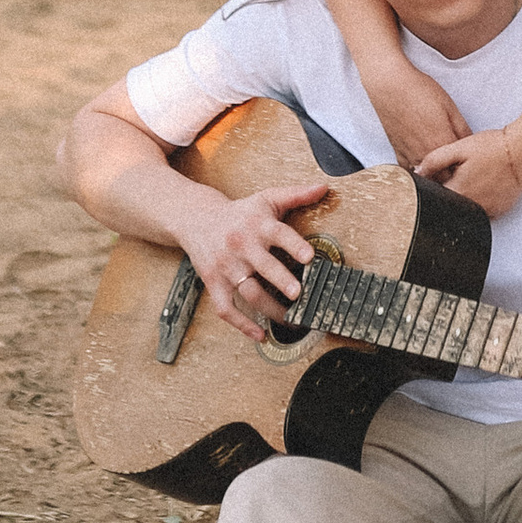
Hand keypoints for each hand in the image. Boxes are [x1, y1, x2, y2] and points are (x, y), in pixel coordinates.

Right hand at [184, 178, 331, 340]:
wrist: (197, 219)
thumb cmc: (240, 213)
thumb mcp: (267, 198)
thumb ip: (296, 195)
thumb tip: (324, 187)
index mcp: (258, 225)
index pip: (279, 234)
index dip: (294, 245)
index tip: (309, 257)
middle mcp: (242, 246)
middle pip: (263, 266)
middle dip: (281, 280)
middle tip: (299, 293)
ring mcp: (227, 267)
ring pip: (248, 292)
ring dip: (269, 309)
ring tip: (289, 319)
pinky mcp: (214, 283)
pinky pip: (226, 308)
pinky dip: (242, 325)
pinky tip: (259, 335)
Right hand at [361, 59, 466, 169]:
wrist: (390, 87)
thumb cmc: (420, 93)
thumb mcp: (450, 108)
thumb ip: (463, 131)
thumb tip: (472, 147)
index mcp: (441, 145)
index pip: (461, 171)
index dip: (468, 169)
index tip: (472, 163)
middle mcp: (424, 156)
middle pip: (444, 180)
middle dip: (454, 176)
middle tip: (459, 165)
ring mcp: (409, 158)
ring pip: (428, 179)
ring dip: (437, 176)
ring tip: (443, 164)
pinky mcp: (398, 155)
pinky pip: (412, 174)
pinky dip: (420, 172)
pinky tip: (426, 162)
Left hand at [417, 126, 521, 217]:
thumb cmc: (493, 147)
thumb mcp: (459, 147)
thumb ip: (434, 160)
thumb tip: (417, 173)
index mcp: (458, 192)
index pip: (434, 198)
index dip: (433, 186)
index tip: (438, 175)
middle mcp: (472, 206)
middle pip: (450, 206)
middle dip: (449, 192)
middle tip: (459, 173)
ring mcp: (488, 211)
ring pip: (467, 210)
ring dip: (465, 197)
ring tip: (473, 177)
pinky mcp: (500, 210)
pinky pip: (483, 210)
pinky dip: (480, 200)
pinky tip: (484, 184)